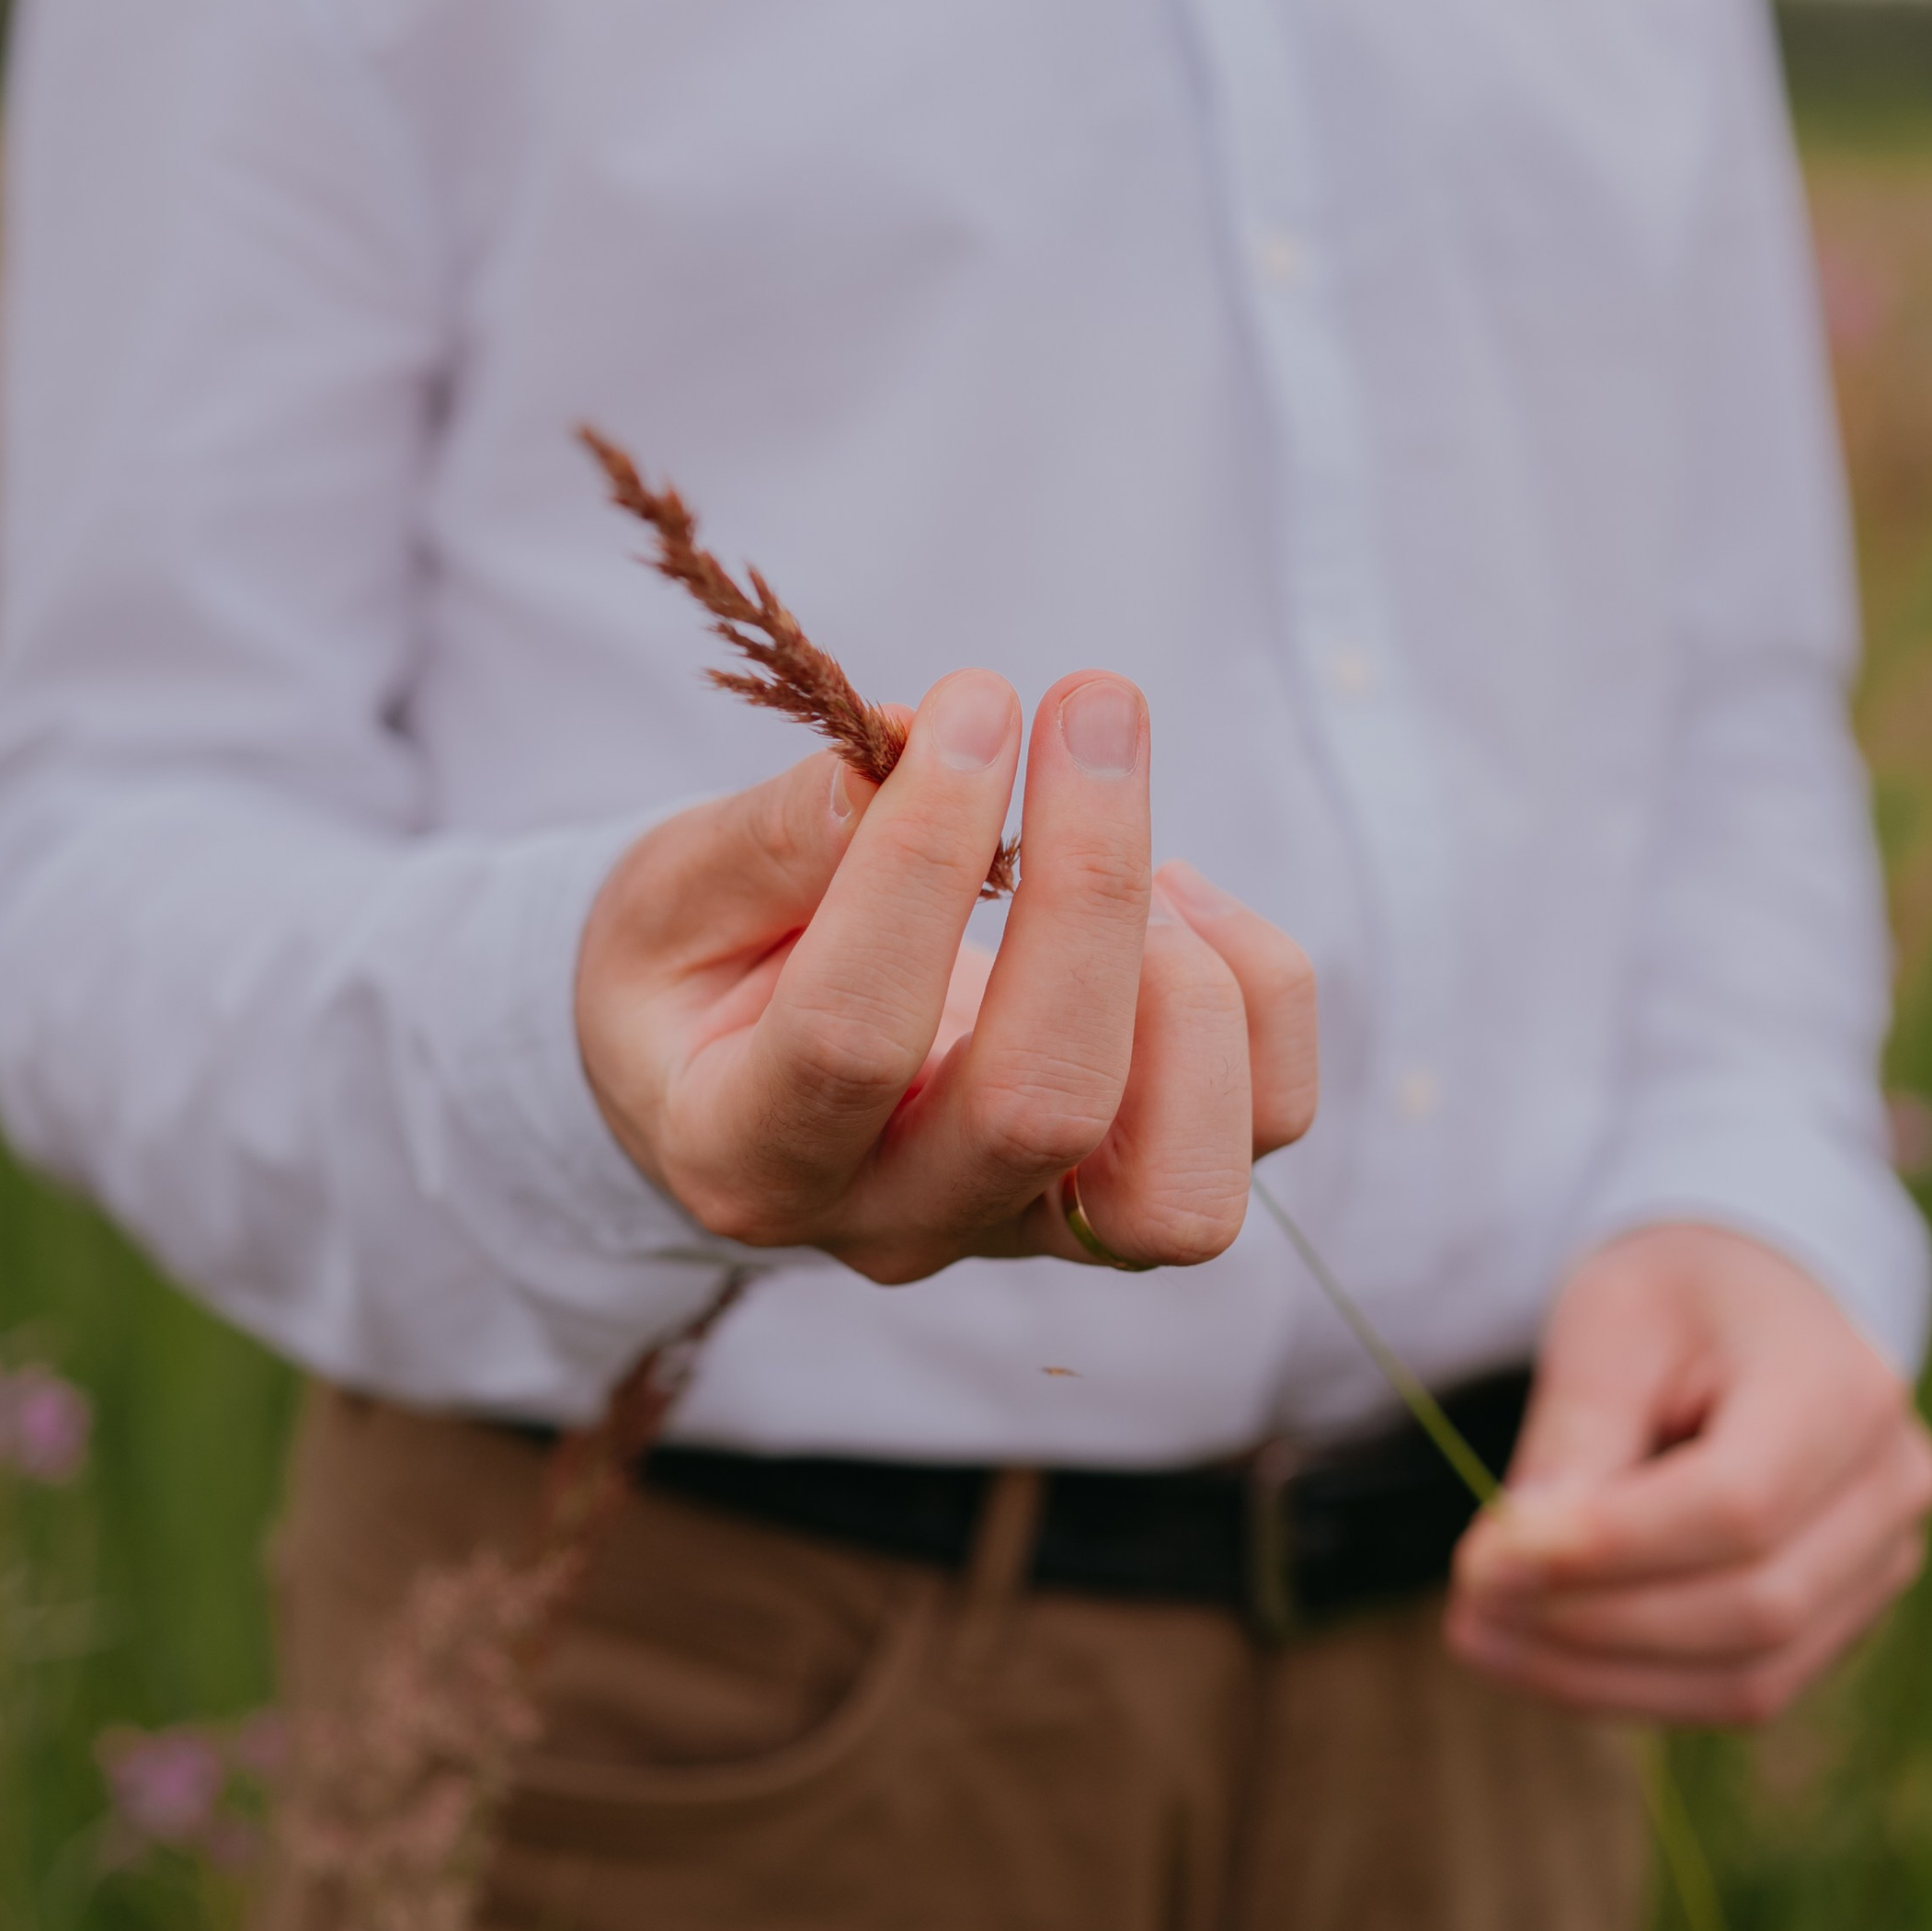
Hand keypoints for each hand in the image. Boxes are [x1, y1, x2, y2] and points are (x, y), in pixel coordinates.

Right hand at [576, 667, 1317, 1284]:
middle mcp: (893, 1220)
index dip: (924, 861)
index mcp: (743, 1152)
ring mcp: (1024, 1227)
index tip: (972, 703)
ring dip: (1188, 982)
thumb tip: (910, 749)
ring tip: (1139, 851)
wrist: (734, 1074)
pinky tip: (1177, 896)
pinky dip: (1257, 993)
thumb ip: (769, 836)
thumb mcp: (669, 891)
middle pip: (1042, 1108)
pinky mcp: (1125, 1195)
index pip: (852, 1038)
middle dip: (1089, 884)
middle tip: (1087, 705)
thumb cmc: (697, 968)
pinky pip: (1262, 1124)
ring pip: (1179, 1189)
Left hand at [1448, 1223, 1931, 1723]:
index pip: (1735, 1505)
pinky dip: (1633, 1688)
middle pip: (1753, 1604)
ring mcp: (1879, 1563)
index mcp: (1841, 1388)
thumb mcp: (1609, 1323)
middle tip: (1466, 1608)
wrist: (1752, 1302)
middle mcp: (1888, 1487)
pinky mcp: (1840, 1618)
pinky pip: (1742, 1688)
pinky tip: (1542, 1656)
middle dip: (1592, 1623)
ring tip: (1483, 1638)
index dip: (1608, 1549)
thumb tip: (1511, 1564)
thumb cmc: (1675, 1299)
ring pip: (1750, 1674)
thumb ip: (1574, 1438)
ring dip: (1601, 1677)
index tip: (1484, 1560)